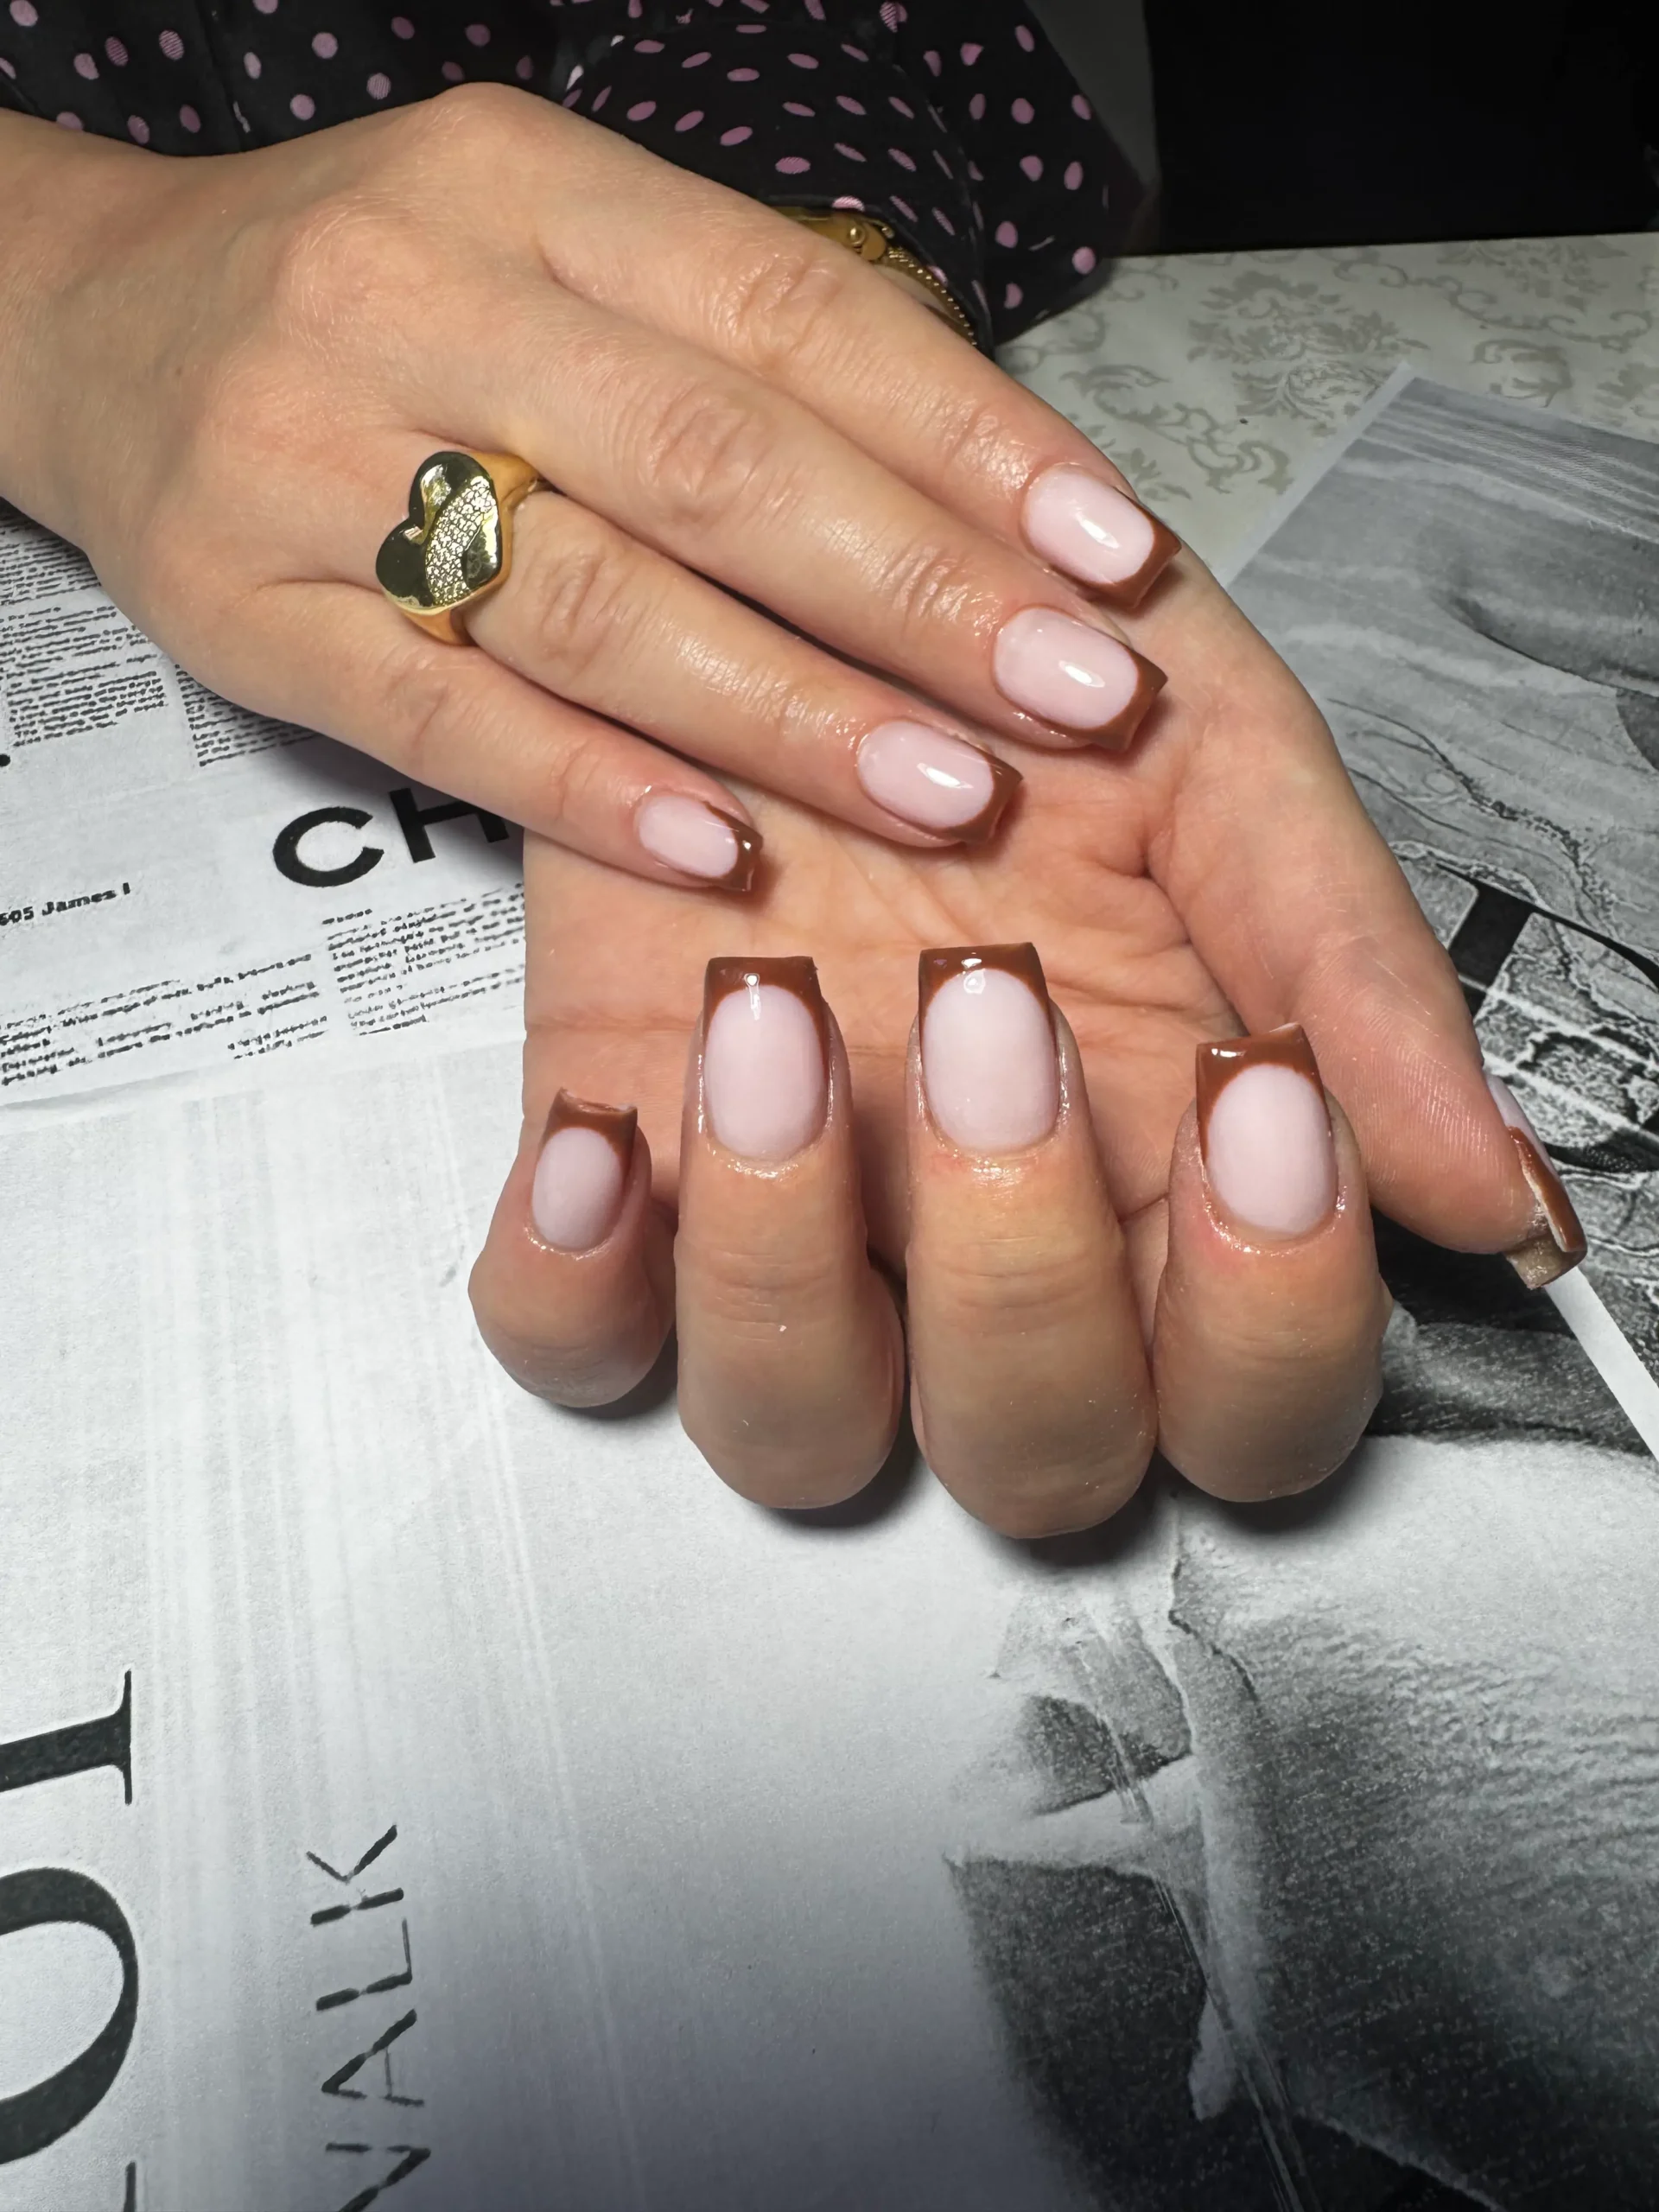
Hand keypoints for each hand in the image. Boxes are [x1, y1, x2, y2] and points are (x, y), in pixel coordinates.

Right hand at [0, 91, 1181, 888]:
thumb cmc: (388, 303)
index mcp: (531, 186)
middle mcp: (418, 300)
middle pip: (711, 462)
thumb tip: (987, 495)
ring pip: (591, 602)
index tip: (1110, 560)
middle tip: (1075, 698)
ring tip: (949, 794)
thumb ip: (733, 350)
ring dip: (788, 710)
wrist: (96, 324)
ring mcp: (315, 461)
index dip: (968, 442)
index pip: (791, 318)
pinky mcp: (249, 609)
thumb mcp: (552, 252)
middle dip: (918, 591)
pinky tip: (722, 849)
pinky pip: (442, 716)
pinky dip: (590, 788)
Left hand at [468, 592, 1583, 1530]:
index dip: (1268, 1318)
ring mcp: (794, 1227)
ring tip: (775, 1013)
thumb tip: (1486, 1201)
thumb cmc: (1030, 672)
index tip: (1254, 1097)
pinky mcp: (617, 1165)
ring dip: (789, 1257)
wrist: (797, 558)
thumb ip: (1348, 971)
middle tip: (993, 997)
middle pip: (1033, 1453)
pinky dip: (574, 1280)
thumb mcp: (1222, 768)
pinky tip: (605, 1128)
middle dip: (1023, 1266)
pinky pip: (572, 1343)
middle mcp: (984, 1252)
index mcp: (1167, 1182)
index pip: (1256, 1407)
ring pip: (794, 1430)